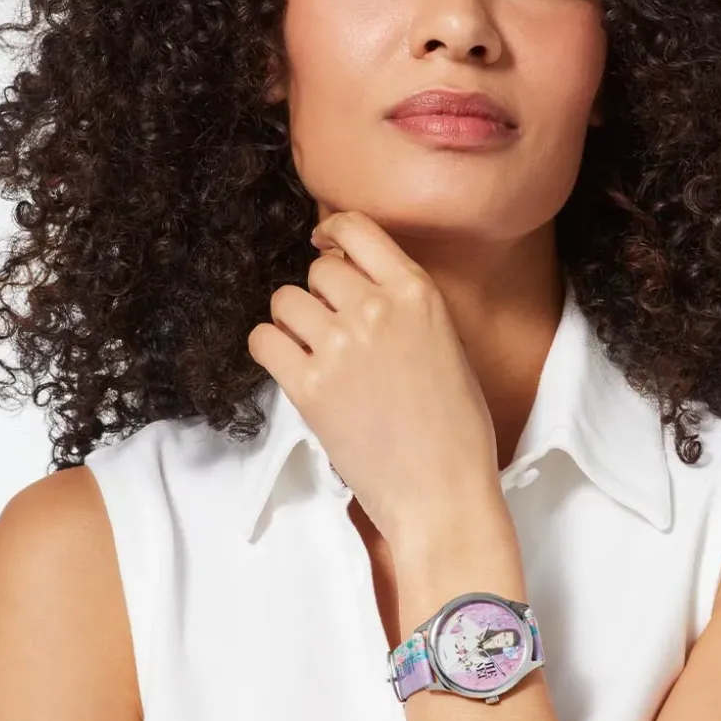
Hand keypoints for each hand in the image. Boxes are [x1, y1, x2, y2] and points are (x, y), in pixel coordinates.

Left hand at [247, 210, 505, 548]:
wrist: (442, 490)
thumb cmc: (456, 427)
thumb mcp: (448, 344)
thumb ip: (405, 306)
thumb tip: (360, 284)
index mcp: (417, 293)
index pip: (357, 229)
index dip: (332, 235)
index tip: (324, 245)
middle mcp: (376, 308)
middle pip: (318, 269)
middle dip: (320, 293)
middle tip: (332, 325)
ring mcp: (339, 346)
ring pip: (285, 300)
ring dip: (294, 321)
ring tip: (313, 351)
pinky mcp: (308, 386)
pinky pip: (263, 340)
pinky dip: (272, 350)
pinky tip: (293, 367)